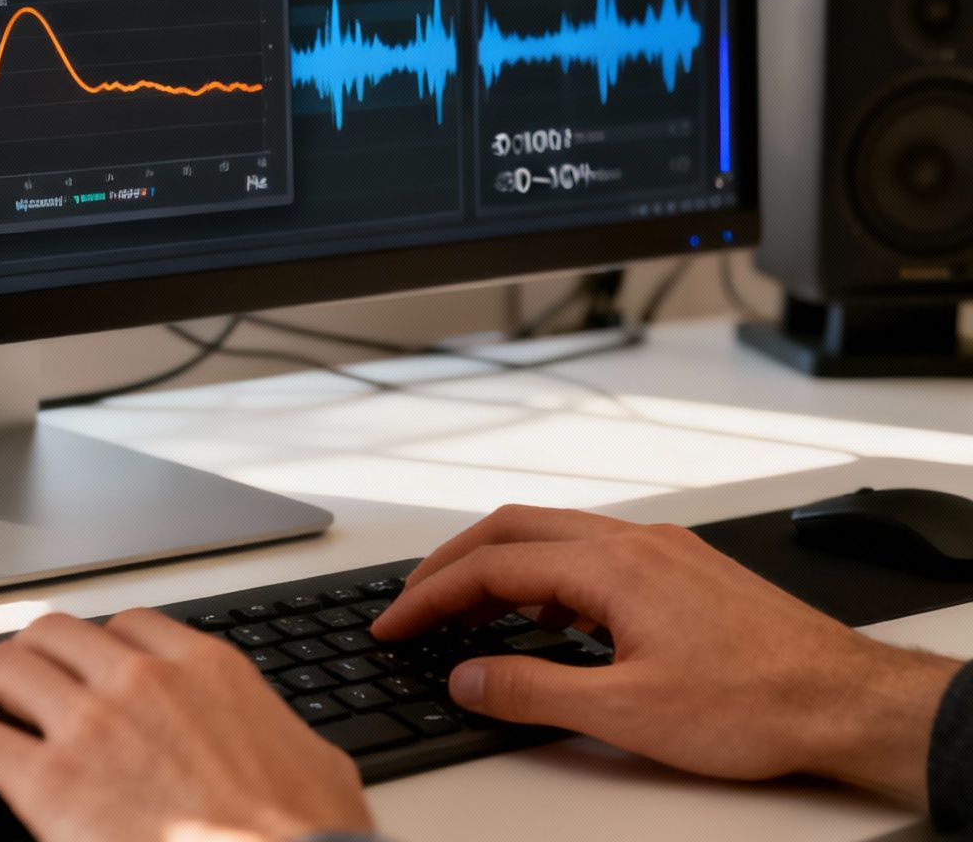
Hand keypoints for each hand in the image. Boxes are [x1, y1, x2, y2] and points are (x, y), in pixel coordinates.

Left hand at [0, 610, 373, 841]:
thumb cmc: (311, 840)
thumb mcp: (315, 767)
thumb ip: (281, 738)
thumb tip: (289, 751)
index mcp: (209, 671)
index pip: (130, 626)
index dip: (92, 646)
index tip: (75, 668)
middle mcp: (144, 680)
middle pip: (55, 634)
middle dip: (23, 656)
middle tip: (4, 686)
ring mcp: (94, 724)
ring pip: (5, 668)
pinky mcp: (52, 781)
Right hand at [370, 505, 961, 801]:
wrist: (846, 702)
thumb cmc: (758, 703)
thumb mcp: (626, 713)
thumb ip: (532, 692)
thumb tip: (467, 677)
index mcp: (611, 566)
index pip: (491, 566)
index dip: (430, 596)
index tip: (395, 625)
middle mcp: (635, 542)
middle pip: (512, 529)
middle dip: (450, 565)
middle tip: (412, 605)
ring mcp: (663, 551)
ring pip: (554, 535)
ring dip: (498, 565)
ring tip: (465, 612)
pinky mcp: (684, 570)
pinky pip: (591, 552)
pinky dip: (544, 574)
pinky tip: (546, 615)